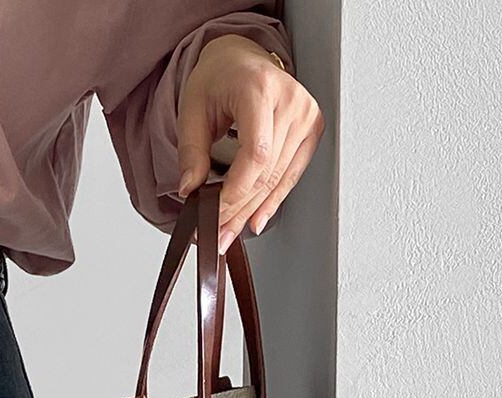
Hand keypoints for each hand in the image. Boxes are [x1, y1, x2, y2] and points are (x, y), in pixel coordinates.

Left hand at [176, 34, 323, 251]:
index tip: (213, 213)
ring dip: (251, 212)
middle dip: (238, 209)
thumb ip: (191, 151)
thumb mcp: (192, 108)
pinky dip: (272, 201)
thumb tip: (190, 191)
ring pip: (278, 179)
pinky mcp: (311, 128)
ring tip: (229, 233)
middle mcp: (290, 100)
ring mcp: (305, 114)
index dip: (235, 191)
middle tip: (217, 234)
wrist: (241, 59)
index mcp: (260, 88)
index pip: (256, 154)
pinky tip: (256, 219)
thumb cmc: (219, 78)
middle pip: (267, 172)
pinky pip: (292, 175)